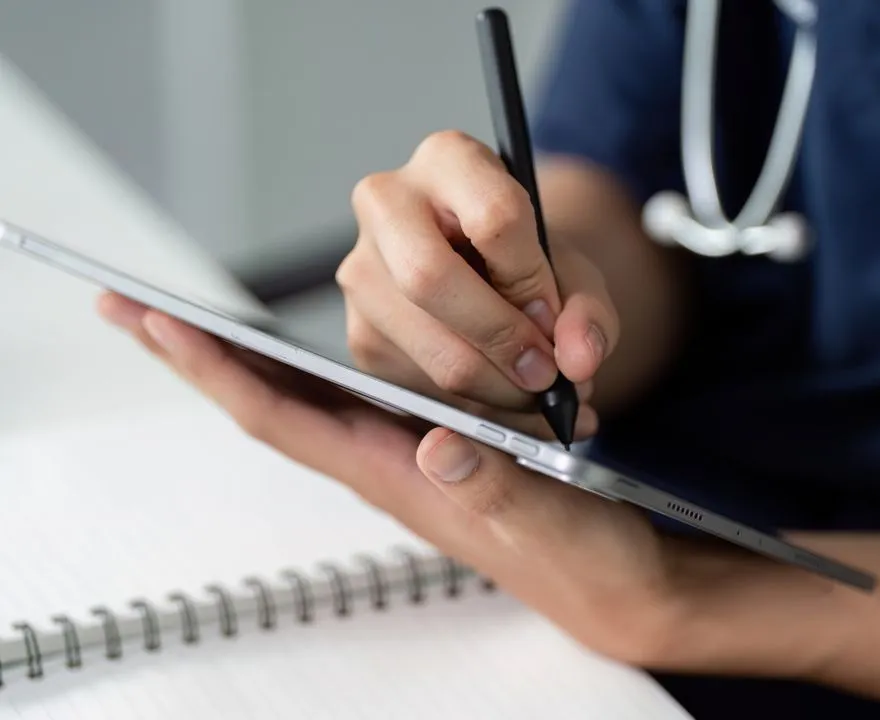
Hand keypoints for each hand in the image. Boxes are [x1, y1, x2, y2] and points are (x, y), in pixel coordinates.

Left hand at [96, 293, 826, 673]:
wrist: (614, 584)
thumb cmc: (580, 558)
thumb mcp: (547, 521)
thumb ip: (497, 486)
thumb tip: (440, 448)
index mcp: (398, 478)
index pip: (284, 417)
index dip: (216, 370)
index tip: (153, 321)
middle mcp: (387, 463)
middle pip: (272, 402)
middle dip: (202, 356)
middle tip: (136, 308)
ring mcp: (406, 457)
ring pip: (306, 400)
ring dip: (247, 359)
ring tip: (195, 321)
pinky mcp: (436, 450)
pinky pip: (354, 402)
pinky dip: (312, 372)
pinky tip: (303, 355)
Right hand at [338, 130, 618, 440]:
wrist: (489, 276)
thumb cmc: (528, 262)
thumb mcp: (575, 273)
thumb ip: (589, 313)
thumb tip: (577, 362)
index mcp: (449, 160)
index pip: (492, 217)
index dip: (531, 280)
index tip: (553, 318)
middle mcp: (387, 203)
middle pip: (430, 278)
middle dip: (500, 340)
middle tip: (544, 375)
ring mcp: (362, 269)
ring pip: (424, 344)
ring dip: (494, 387)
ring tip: (534, 393)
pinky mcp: (359, 332)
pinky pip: (416, 384)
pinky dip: (470, 405)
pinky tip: (499, 394)